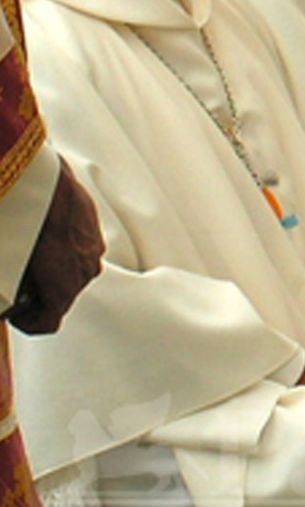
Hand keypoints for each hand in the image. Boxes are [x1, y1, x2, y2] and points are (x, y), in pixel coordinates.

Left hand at [9, 164, 103, 334]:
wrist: (45, 182)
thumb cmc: (23, 221)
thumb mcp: (9, 261)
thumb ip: (11, 286)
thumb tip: (7, 296)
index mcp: (62, 286)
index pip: (48, 323)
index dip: (28, 324)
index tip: (15, 317)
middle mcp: (84, 273)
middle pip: (63, 299)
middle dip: (41, 297)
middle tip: (19, 288)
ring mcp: (93, 251)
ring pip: (74, 275)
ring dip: (56, 274)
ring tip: (32, 260)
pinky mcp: (94, 232)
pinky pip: (81, 253)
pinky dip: (66, 254)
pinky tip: (46, 239)